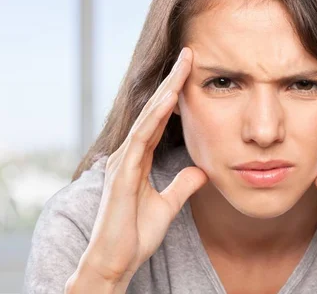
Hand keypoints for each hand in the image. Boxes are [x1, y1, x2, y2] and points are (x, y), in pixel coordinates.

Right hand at [75, 47, 207, 286]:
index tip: (192, 72)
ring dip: (166, 90)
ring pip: (148, 117)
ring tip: (183, 65)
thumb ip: (182, 186)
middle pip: (154, 110)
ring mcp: (124, 162)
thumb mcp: (167, 206)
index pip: (160, 119)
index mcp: (139, 158)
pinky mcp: (122, 174)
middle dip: (172, 81)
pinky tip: (169, 99)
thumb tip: (201, 170)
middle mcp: (129, 154)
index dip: (176, 94)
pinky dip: (155, 117)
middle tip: (189, 54)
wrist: (115, 261)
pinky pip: (142, 139)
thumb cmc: (134, 235)